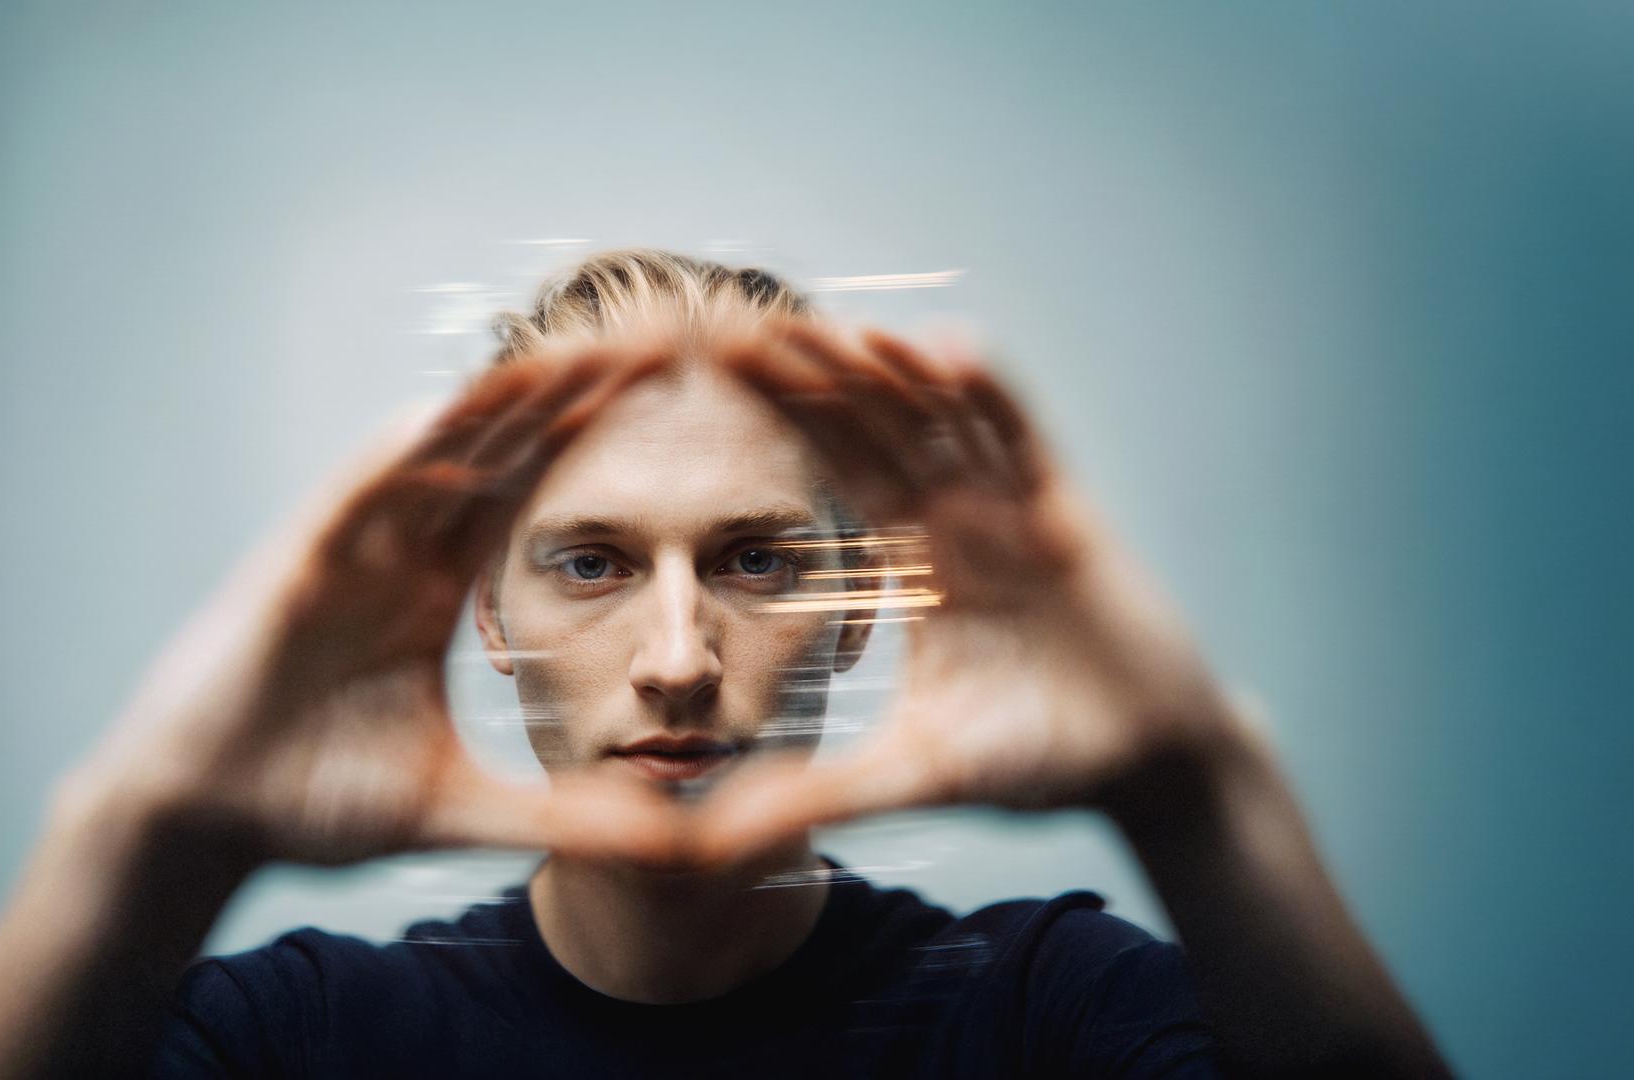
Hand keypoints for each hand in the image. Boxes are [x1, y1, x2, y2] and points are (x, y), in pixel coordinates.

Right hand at [62, 343, 684, 868]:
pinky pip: (341, 507)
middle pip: (490, 456)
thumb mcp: (459, 805)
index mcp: (434, 593)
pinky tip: (432, 425)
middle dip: (560, 401)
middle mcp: (394, 557)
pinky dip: (383, 468)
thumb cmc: (309, 801)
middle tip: (639, 345)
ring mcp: (343, 558)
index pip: (522, 497)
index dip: (584, 447)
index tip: (657, 402)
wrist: (204, 821)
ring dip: (489, 411)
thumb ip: (558, 816)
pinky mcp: (288, 576)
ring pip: (425, 462)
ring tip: (564, 359)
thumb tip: (658, 841)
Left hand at [694, 321, 1245, 858]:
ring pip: (941, 418)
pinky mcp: (1070, 512)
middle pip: (877, 427)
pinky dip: (988, 389)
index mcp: (919, 564)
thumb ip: (820, 796)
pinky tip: (942, 344)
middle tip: (740, 324)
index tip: (718, 381)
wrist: (1148, 765)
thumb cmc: (1038, 760)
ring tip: (822, 324)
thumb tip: (712, 844)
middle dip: (816, 377)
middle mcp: (962, 522)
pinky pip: (1023, 434)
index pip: (840, 474)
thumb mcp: (912, 774)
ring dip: (885, 370)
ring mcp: (1016, 509)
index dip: (786, 425)